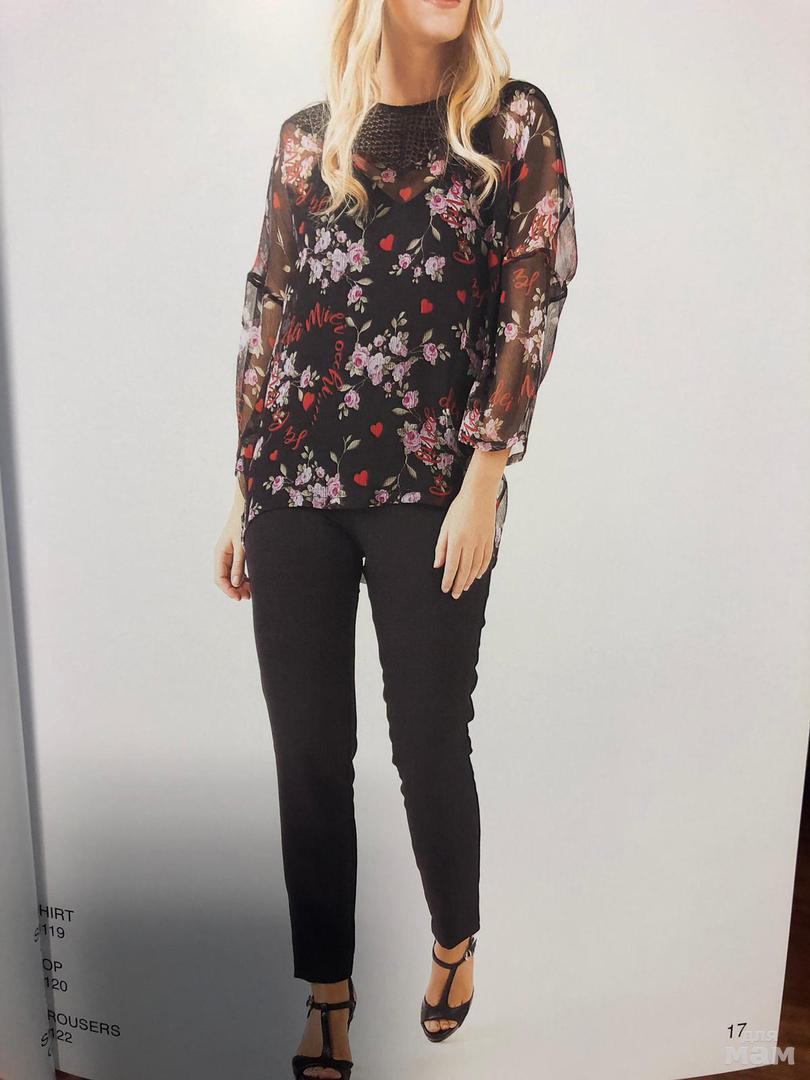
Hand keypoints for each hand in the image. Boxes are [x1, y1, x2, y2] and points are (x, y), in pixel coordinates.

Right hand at [214, 487, 250, 600]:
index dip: (228, 590)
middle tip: (249, 596)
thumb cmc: (243, 523)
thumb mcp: (242, 545)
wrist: (247, 507)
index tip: (239, 598)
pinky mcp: (238, 553)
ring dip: (241, 585)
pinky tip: (253, 582)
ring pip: (233, 576)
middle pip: (226, 579)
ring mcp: (230, 554)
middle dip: (236, 589)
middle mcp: (223, 555)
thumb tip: (234, 584)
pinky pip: (238, 569)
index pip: (219, 578)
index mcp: (220, 553)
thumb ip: (238, 564)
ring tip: (252, 591)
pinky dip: (245, 577)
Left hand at [434, 450, 506, 598]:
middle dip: (459, 584)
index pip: (451, 566)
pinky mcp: (490, 539)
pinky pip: (486, 559)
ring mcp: (482, 542)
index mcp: (456, 540)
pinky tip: (477, 575)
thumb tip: (438, 564)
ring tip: (464, 587)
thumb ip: (441, 547)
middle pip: (464, 570)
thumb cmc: (460, 508)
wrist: (479, 495)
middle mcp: (470, 543)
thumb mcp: (445, 526)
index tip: (445, 589)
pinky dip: (482, 569)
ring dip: (469, 579)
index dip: (448, 580)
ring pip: (476, 567)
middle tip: (455, 594)